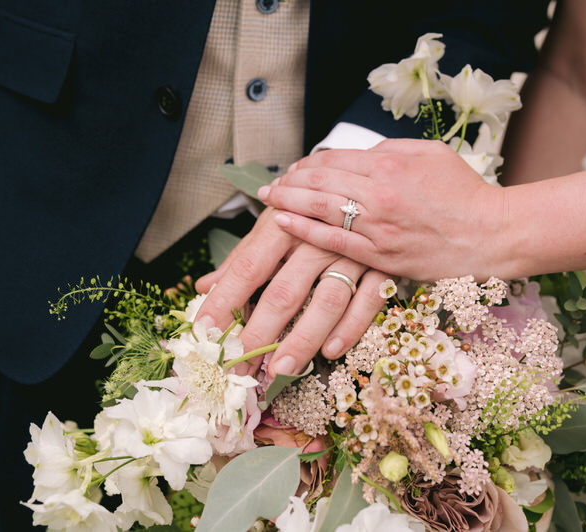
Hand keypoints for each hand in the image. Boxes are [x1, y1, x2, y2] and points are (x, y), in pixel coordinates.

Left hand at [195, 208, 388, 377]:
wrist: (369, 187)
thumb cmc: (311, 209)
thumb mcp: (275, 223)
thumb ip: (243, 257)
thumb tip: (203, 287)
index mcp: (285, 224)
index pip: (248, 267)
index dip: (225, 300)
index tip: (205, 332)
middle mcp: (317, 238)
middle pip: (284, 291)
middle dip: (259, 334)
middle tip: (238, 368)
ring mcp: (353, 253)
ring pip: (327, 301)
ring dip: (303, 339)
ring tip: (280, 370)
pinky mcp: (383, 266)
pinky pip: (368, 301)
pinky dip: (350, 328)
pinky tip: (331, 351)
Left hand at [260, 139, 507, 281]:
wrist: (491, 234)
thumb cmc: (465, 193)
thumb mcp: (431, 155)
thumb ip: (391, 150)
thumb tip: (358, 154)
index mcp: (390, 164)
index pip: (333, 158)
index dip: (308, 162)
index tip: (296, 168)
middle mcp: (379, 193)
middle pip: (320, 181)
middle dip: (290, 181)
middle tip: (271, 185)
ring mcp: (378, 227)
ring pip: (320, 209)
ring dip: (288, 202)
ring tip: (269, 200)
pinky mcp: (382, 256)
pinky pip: (334, 242)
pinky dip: (305, 231)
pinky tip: (284, 223)